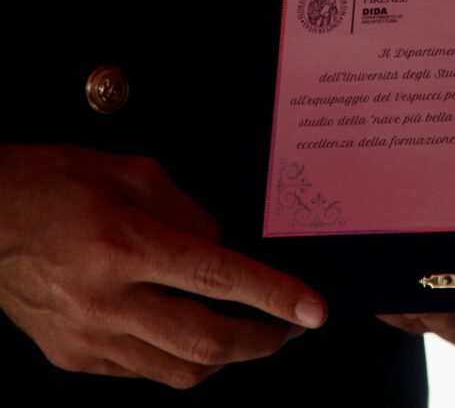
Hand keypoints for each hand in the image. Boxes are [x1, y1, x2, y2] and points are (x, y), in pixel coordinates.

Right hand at [0, 144, 326, 387]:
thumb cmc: (52, 183)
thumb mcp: (131, 172)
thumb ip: (189, 211)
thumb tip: (227, 245)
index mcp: (124, 245)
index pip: (220, 278)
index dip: (275, 296)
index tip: (314, 310)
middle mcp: (106, 299)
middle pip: (207, 342)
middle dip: (263, 340)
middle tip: (290, 328)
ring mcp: (86, 336)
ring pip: (178, 370)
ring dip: (226, 357)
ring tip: (248, 332)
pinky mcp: (71, 356)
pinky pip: (142, 372)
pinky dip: (179, 359)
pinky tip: (191, 334)